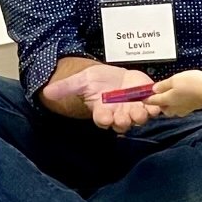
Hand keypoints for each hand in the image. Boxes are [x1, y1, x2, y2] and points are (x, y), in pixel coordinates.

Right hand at [43, 63, 161, 132]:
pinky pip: (152, 108)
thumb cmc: (97, 81)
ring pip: (138, 118)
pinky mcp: (147, 102)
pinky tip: (154, 101)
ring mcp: (133, 110)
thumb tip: (46, 92)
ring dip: (140, 115)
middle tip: (124, 116)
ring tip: (140, 110)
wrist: (115, 77)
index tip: (105, 117)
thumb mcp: (81, 81)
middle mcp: (118, 115)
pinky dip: (155, 106)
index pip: (102, 119)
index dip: (104, 119)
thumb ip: (66, 88)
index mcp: (102, 112)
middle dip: (123, 121)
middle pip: (121, 123)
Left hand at [147, 70, 201, 117]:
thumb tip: (154, 89)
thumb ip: (163, 85)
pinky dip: (178, 104)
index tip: (142, 96)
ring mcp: (184, 109)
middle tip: (160, 94)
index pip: (153, 101)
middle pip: (163, 108)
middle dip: (160, 103)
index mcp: (167, 100)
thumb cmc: (192, 83)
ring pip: (172, 110)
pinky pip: (181, 108)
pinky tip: (182, 97)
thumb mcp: (175, 79)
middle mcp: (174, 107)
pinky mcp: (192, 108)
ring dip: (169, 104)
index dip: (147, 98)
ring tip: (171, 95)